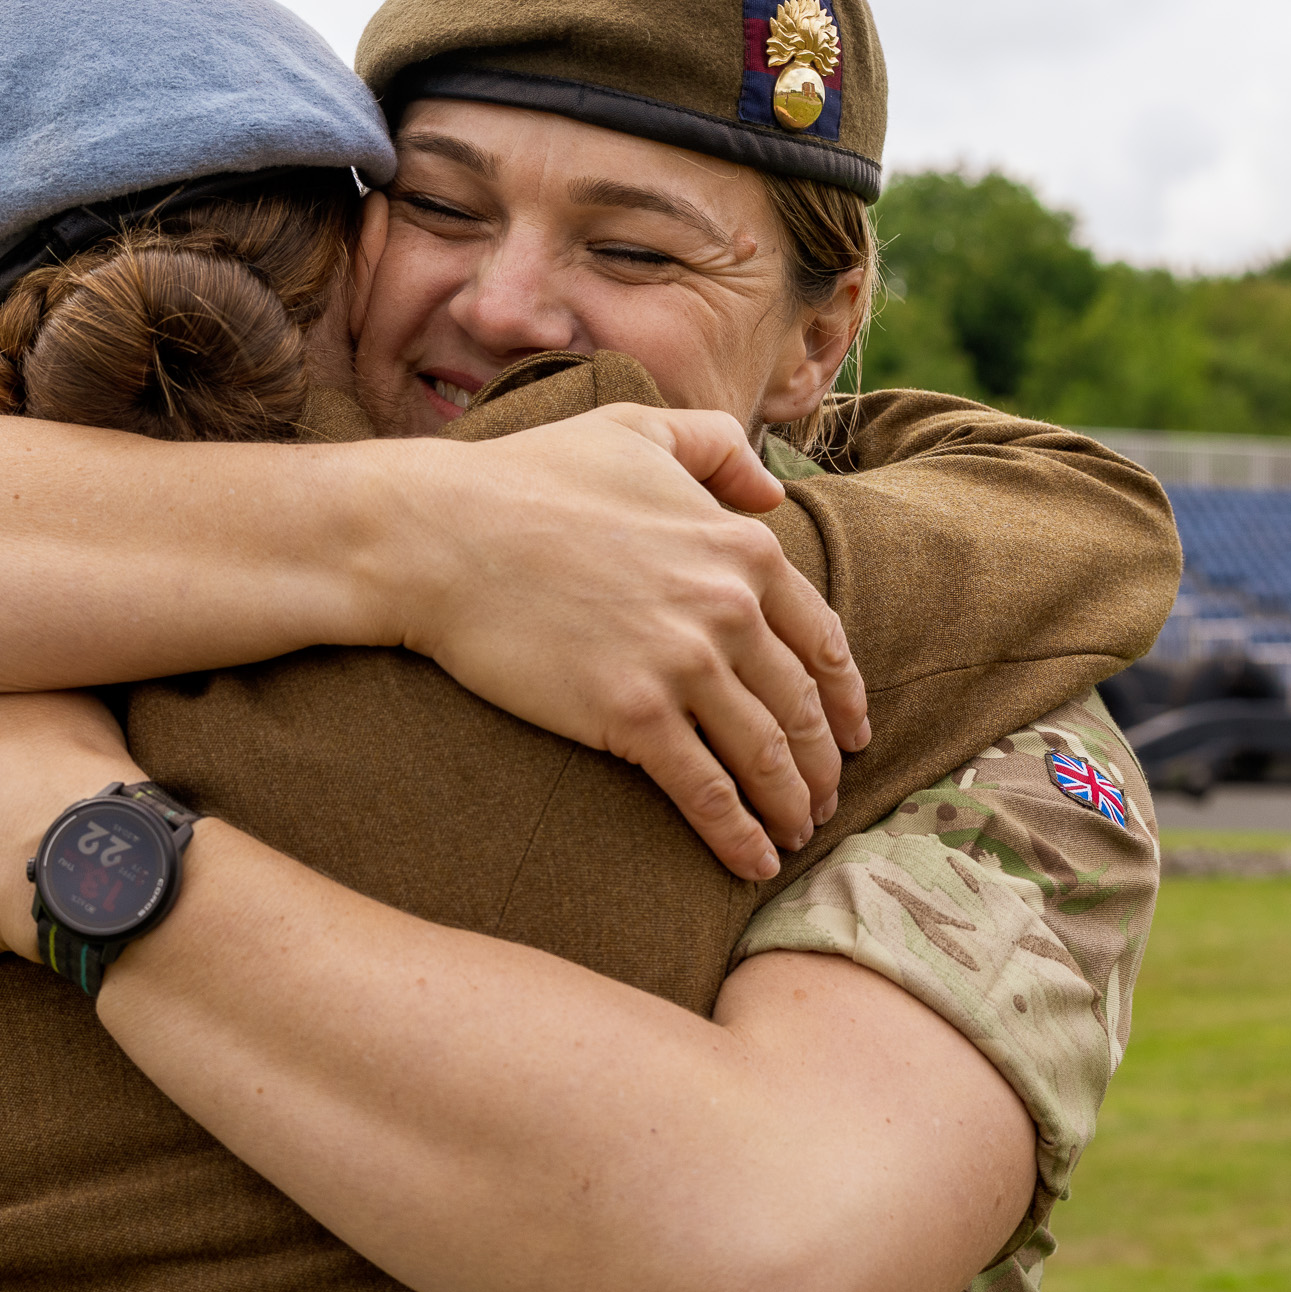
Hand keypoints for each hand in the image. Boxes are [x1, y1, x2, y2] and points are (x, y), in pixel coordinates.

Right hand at [376, 405, 868, 879]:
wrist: (440, 535)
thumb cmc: (527, 479)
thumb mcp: (636, 429)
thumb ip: (716, 450)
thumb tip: (773, 493)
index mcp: (742, 547)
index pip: (819, 638)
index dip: (843, 696)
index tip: (850, 733)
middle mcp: (729, 607)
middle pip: (801, 706)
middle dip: (821, 763)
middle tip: (823, 799)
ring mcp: (684, 664)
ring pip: (765, 755)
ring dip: (788, 805)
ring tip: (793, 835)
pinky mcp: (632, 716)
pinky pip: (706, 790)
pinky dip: (738, 834)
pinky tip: (753, 862)